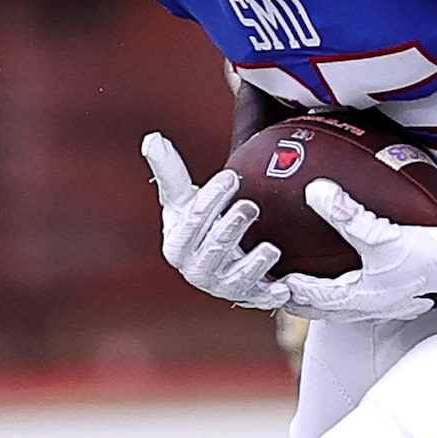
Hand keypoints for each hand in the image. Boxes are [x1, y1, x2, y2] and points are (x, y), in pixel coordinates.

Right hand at [141, 131, 287, 308]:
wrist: (215, 256)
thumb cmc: (197, 223)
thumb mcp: (182, 198)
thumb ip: (169, 171)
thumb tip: (152, 139)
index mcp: (176, 247)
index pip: (192, 221)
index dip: (211, 198)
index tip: (231, 176)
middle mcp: (196, 271)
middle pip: (214, 248)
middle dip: (231, 228)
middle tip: (250, 206)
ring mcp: (221, 287)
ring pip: (237, 277)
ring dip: (253, 264)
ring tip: (271, 248)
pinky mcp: (246, 296)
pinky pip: (258, 298)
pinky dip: (270, 296)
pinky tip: (284, 290)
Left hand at [279, 180, 436, 322]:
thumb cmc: (429, 256)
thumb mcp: (382, 234)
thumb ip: (347, 214)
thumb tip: (314, 191)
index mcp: (359, 298)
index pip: (311, 298)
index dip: (286, 289)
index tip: (268, 281)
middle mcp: (370, 307)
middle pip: (324, 309)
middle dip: (300, 300)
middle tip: (279, 289)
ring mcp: (388, 304)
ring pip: (345, 306)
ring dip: (325, 297)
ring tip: (311, 284)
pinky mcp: (403, 295)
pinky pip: (366, 295)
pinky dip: (351, 287)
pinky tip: (357, 271)